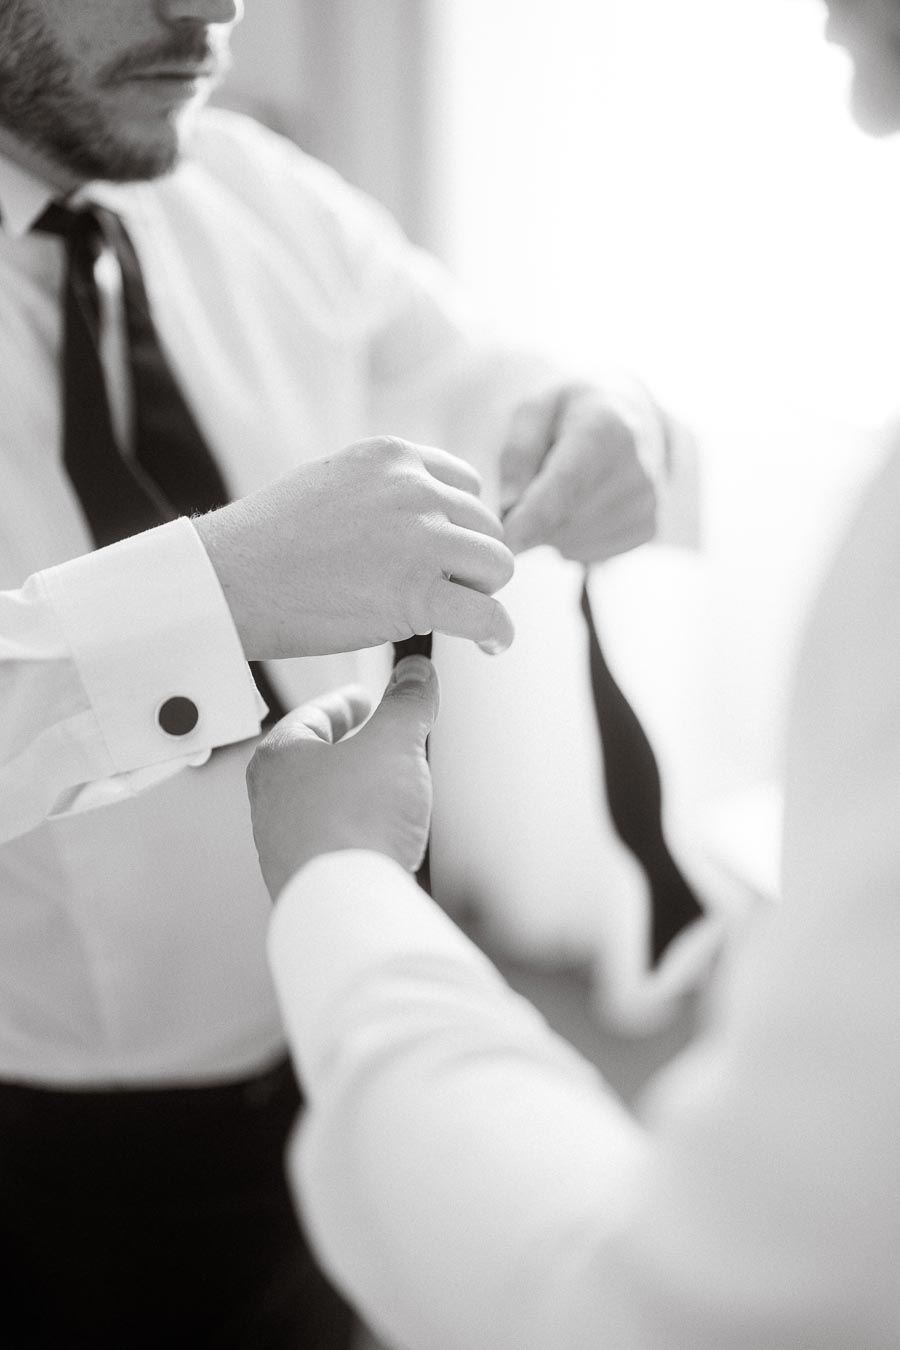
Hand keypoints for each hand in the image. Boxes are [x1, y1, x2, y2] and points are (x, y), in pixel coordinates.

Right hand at [194, 438, 513, 658]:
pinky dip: (497, 632)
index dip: (460, 528)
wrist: (230, 580)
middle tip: (447, 593)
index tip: (445, 558)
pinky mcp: (419, 592)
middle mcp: (414, 488)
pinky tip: (491, 643)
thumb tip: (422, 524)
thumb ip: (383, 492)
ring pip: (497, 566)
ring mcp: (420, 538)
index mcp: (393, 456)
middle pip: (486, 527)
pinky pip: (488, 613)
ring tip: (462, 616)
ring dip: (482, 594)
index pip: (467, 487)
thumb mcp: (331, 483)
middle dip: (472, 563)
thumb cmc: (268, 544)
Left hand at [246, 656, 438, 898]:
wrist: (346, 904)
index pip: (312, 715)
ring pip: (319, 803)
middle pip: (311, 760)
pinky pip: (330, 842)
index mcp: (279, 757)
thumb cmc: (354, 823)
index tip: (363, 699)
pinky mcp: (305, 879)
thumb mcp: (394, 744)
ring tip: (384, 787)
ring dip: (351, 790)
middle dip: (346, 747)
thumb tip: (416, 674)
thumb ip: (407, 703)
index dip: (344, 702)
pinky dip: (354, 829)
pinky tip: (380, 836)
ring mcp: (283, 844)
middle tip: (375, 739)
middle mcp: (271, 801)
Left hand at [499, 383, 658, 562]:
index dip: (532, 518)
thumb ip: (517, 453)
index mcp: (605, 428)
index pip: (566, 484)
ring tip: (560, 490)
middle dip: (531, 517)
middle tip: (531, 486)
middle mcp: (637, 467)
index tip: (505, 543)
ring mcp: (648, 501)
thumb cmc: (570, 413)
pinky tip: (578, 507)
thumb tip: (509, 506)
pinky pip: (588, 554)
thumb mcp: (534, 410)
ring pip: (572, 543)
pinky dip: (571, 540)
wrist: (628, 415)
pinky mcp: (649, 527)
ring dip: (550, 529)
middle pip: (564, 520)